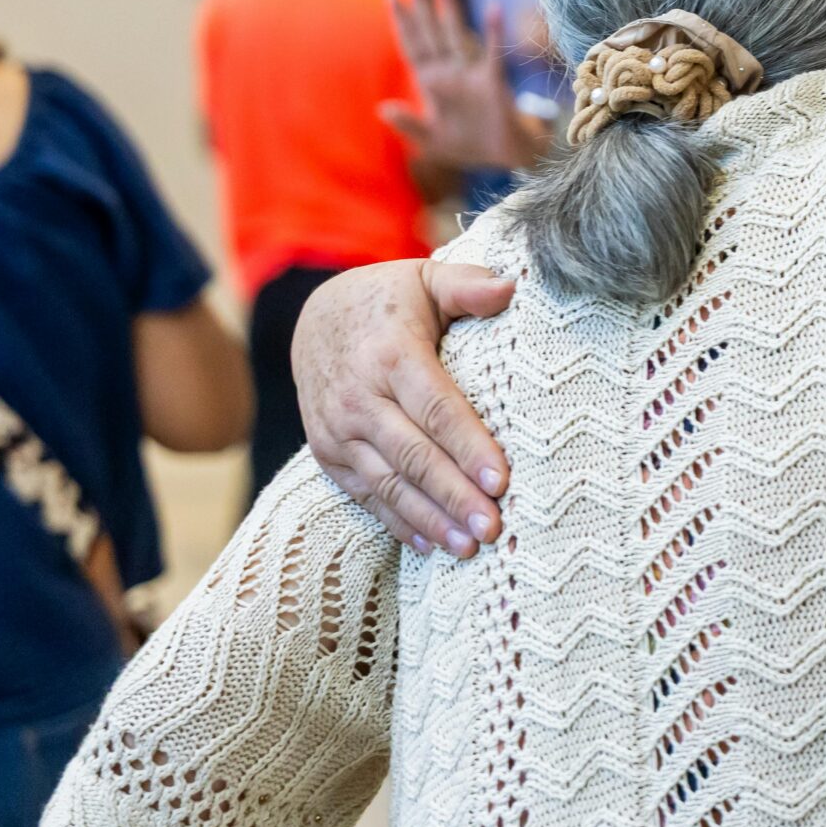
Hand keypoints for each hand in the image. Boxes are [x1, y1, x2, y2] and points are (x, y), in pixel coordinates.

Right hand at [292, 259, 515, 554]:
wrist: (314, 319)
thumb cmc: (387, 301)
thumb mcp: (425, 280)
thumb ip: (468, 285)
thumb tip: (511, 287)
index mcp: (390, 355)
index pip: (436, 408)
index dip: (468, 446)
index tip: (501, 479)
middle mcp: (359, 399)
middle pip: (413, 455)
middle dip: (454, 495)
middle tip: (493, 527)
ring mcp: (338, 431)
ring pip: (389, 483)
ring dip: (431, 518)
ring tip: (469, 546)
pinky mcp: (329, 455)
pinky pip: (366, 495)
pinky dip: (399, 522)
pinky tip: (432, 544)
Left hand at [380, 0, 540, 172]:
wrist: (504, 157)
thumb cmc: (468, 144)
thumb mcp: (431, 141)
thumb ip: (408, 125)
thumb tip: (382, 108)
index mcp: (431, 80)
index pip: (411, 42)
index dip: (400, 17)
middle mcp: (449, 70)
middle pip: (430, 27)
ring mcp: (471, 73)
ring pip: (456, 31)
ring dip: (448, 3)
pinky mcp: (493, 82)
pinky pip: (492, 54)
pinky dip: (493, 32)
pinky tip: (493, 8)